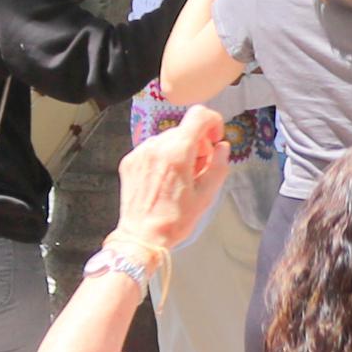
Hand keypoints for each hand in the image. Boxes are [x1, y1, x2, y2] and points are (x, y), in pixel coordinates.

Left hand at [113, 110, 228, 261]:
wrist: (141, 237)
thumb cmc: (175, 220)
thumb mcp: (207, 195)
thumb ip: (219, 165)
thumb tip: (222, 147)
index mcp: (177, 152)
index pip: (200, 114)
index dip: (213, 124)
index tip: (214, 141)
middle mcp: (156, 145)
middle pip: (185, 129)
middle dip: (197, 145)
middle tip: (198, 171)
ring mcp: (140, 152)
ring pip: (168, 139)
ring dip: (179, 152)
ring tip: (179, 179)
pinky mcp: (129, 160)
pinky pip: (153, 149)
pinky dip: (162, 158)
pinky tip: (163, 181)